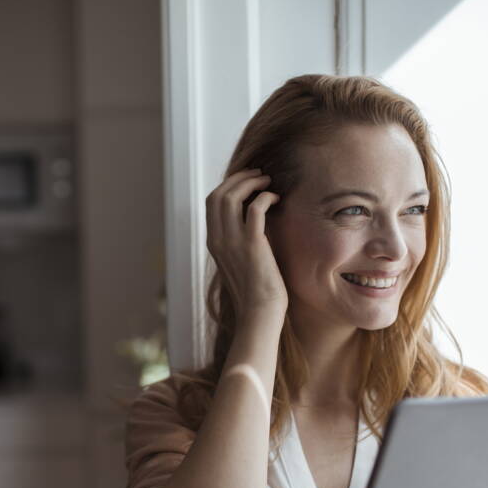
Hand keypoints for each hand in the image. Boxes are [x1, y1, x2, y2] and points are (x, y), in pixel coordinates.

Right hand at [205, 168, 286, 314]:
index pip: (211, 202)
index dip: (228, 185)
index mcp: (213, 242)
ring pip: (232, 196)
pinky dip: (264, 197)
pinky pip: (254, 208)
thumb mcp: (239, 262)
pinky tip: (275, 198)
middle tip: (258, 175)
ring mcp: (232, 241)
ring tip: (267, 181)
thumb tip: (250, 221)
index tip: (247, 181)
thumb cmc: (256, 290)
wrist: (260, 312)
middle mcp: (218, 239)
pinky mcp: (252, 244)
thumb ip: (237, 242)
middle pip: (219, 194)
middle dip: (238, 178)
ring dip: (251, 183)